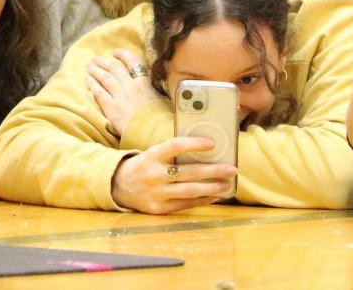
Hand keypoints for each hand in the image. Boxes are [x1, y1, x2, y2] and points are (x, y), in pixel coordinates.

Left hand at [85, 49, 160, 137]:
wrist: (151, 131)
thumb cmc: (158, 117)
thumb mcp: (159, 97)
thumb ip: (150, 89)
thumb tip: (146, 83)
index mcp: (143, 82)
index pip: (132, 62)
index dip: (122, 55)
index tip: (114, 52)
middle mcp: (130, 86)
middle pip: (114, 69)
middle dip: (104, 62)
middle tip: (95, 58)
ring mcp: (120, 96)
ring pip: (105, 78)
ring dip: (96, 71)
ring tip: (89, 66)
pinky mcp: (111, 108)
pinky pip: (99, 93)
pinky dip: (93, 85)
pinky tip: (87, 80)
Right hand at [111, 137, 236, 214]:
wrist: (120, 186)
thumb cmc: (146, 165)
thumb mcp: (155, 153)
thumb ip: (174, 153)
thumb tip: (207, 152)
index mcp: (153, 156)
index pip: (175, 146)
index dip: (193, 144)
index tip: (212, 144)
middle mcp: (154, 175)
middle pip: (188, 172)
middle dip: (213, 171)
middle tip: (232, 169)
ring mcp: (156, 194)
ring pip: (189, 191)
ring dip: (212, 187)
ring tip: (227, 184)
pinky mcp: (159, 209)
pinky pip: (185, 204)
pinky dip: (202, 200)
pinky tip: (215, 196)